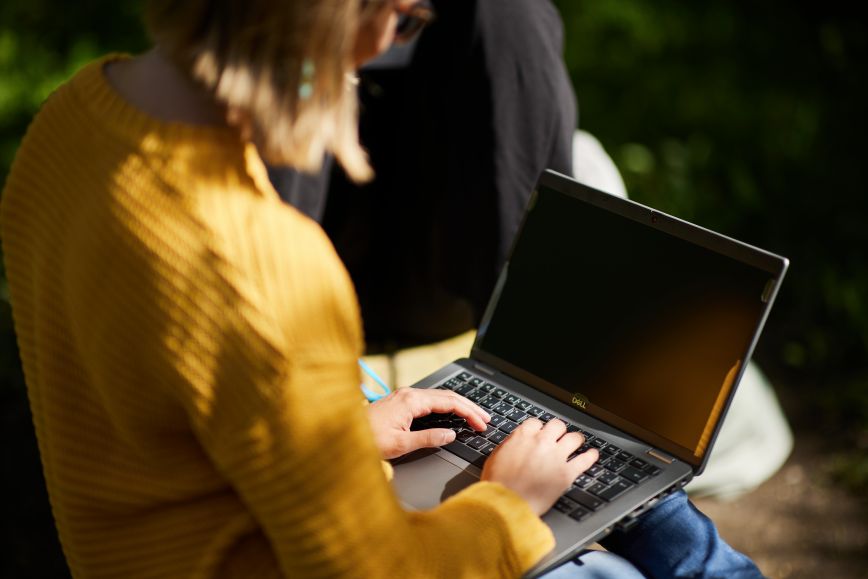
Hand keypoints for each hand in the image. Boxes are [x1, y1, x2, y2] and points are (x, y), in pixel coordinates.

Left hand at [367, 388, 490, 458]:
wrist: (341, 432)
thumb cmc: (366, 439)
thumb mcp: (400, 445)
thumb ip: (429, 439)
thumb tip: (451, 436)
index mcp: (412, 400)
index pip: (449, 403)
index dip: (469, 413)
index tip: (482, 424)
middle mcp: (409, 394)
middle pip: (447, 396)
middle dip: (469, 407)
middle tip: (486, 418)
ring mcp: (404, 396)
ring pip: (439, 397)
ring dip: (458, 405)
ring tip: (474, 415)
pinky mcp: (400, 402)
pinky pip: (429, 400)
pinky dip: (445, 406)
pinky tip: (451, 413)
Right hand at [481, 418, 598, 515]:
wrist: (506, 504)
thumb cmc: (497, 485)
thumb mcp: (495, 458)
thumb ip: (509, 446)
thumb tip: (516, 443)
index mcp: (522, 437)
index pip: (536, 423)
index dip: (540, 428)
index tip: (541, 433)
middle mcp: (541, 442)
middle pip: (558, 425)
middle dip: (559, 431)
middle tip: (559, 436)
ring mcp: (556, 457)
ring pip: (574, 438)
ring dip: (576, 440)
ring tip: (577, 442)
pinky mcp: (566, 474)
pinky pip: (585, 460)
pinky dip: (591, 456)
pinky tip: (593, 455)